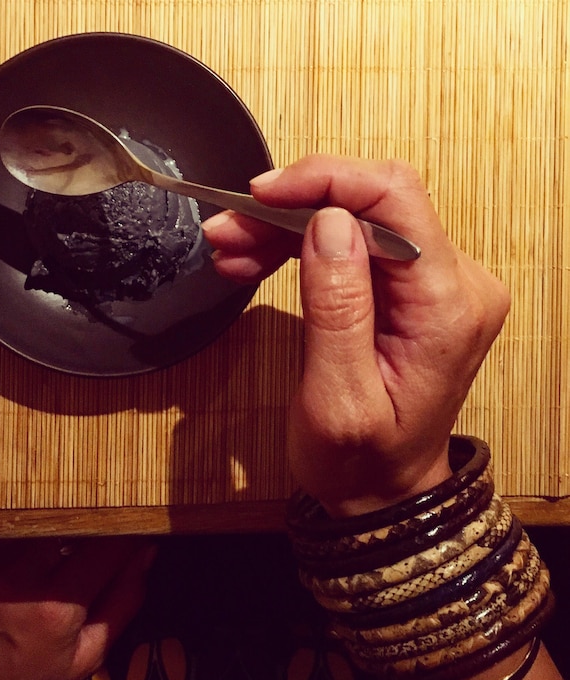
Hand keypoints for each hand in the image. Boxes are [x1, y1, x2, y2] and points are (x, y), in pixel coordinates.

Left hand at [0, 536, 154, 679]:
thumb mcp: (86, 658)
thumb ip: (122, 602)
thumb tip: (146, 553)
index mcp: (56, 608)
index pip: (106, 547)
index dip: (126, 534)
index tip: (133, 529)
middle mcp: (18, 579)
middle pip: (70, 524)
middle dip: (90, 525)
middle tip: (95, 533)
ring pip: (36, 519)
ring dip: (54, 525)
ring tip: (58, 540)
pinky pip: (2, 525)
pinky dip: (19, 531)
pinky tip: (21, 548)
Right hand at [202, 155, 510, 514]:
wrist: (381, 491)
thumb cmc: (362, 461)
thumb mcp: (337, 401)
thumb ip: (337, 309)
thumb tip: (329, 224)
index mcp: (447, 309)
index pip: (395, 203)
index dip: (323, 182)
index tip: (262, 194)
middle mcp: (454, 286)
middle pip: (371, 205)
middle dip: (291, 206)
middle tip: (229, 227)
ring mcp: (433, 285)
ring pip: (354, 220)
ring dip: (286, 226)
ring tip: (232, 246)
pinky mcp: (408, 291)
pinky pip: (351, 246)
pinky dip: (299, 246)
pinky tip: (256, 257)